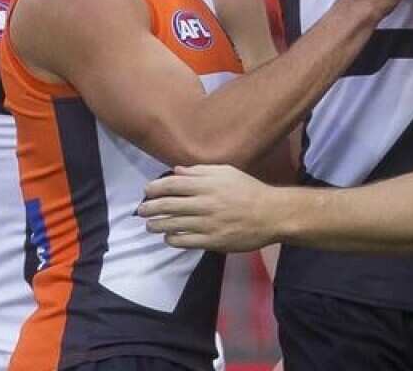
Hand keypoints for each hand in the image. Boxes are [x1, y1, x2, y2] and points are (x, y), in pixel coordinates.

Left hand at [138, 165, 281, 252]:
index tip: (146, 191)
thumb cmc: (248, 190)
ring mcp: (207, 224)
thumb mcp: (227, 172)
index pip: (172, 185)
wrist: (271, 214)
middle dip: (149, 208)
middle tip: (141, 210)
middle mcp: (204, 204)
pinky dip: (172, 239)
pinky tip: (168, 237)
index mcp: (207, 184)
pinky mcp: (212, 241)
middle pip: (168, 206)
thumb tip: (177, 170)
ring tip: (150, 225)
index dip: (154, 188)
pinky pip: (184, 241)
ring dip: (156, 225)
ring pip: (172, 225)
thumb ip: (201, 171)